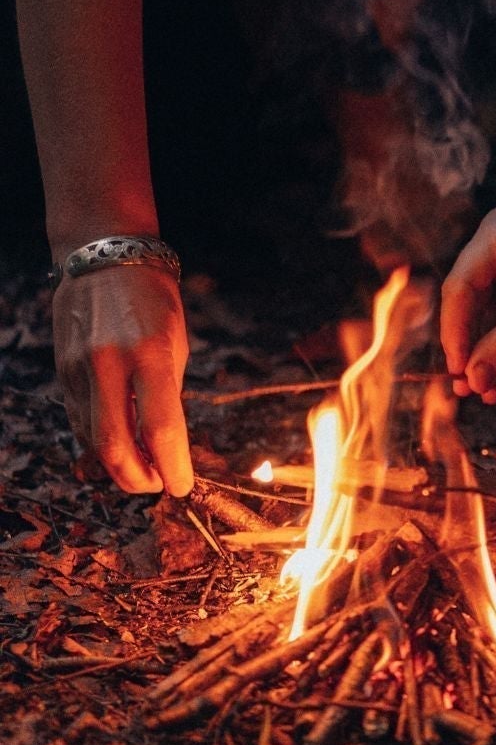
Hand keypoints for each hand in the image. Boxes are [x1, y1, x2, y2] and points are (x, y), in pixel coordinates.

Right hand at [54, 267, 192, 494]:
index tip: (182, 486)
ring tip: (143, 468)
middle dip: (138, 479)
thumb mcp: (176, 343)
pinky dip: (100, 439)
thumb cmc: (154, 300)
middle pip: (116, 447)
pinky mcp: (63, 372)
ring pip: (93, 439)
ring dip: (119, 464)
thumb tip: (166, 445)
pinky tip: (120, 442)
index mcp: (150, 353)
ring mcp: (80, 368)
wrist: (104, 257)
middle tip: (158, 485)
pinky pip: (80, 420)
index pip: (162, 429)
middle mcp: (109, 362)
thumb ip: (168, 394)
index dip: (173, 467)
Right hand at [440, 207, 495, 399]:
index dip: (456, 330)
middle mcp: (493, 250)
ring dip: (481, 360)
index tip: (461, 369)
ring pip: (476, 324)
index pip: (461, 286)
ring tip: (487, 394)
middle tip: (468, 389)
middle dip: (467, 349)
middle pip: (464, 306)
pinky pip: (493, 330)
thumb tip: (472, 379)